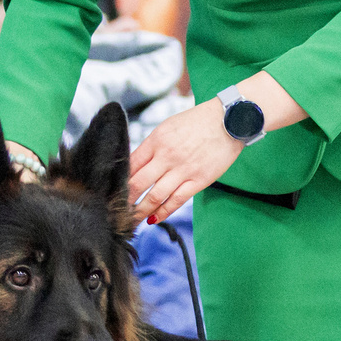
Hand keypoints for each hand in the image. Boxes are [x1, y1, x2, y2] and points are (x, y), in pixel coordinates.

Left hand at [127, 100, 242, 223]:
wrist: (228, 120)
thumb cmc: (197, 122)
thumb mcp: (168, 127)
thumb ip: (152, 146)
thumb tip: (135, 166)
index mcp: (156, 140)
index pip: (130, 164)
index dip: (119, 180)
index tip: (112, 191)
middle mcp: (167, 155)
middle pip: (137, 183)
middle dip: (125, 200)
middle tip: (116, 211)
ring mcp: (183, 169)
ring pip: (155, 196)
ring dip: (141, 211)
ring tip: (132, 220)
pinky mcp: (199, 180)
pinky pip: (176, 200)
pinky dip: (163, 212)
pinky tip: (153, 219)